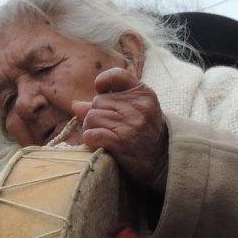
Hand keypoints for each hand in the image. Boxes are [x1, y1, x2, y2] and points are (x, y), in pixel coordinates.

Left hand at [72, 66, 168, 191]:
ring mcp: (130, 124)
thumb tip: (76, 105)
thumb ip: (107, 104)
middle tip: (108, 127)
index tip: (102, 92)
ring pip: (90, 118)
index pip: (117, 75)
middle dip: (96, 114)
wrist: (162, 162)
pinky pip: (91, 134)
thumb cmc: (144, 134)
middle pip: (97, 101)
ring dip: (91, 128)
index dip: (104, 82)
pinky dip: (90, 139)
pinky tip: (100, 143)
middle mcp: (138, 106)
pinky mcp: (121, 141)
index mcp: (143, 94)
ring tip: (104, 136)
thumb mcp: (134, 112)